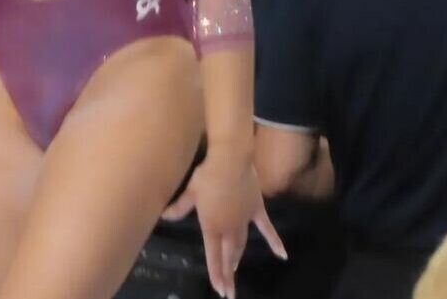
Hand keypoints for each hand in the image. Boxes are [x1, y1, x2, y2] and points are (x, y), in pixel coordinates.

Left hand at [163, 159, 285, 298]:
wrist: (230, 161)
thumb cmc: (206, 176)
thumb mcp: (190, 192)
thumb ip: (179, 207)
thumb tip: (164, 216)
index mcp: (212, 226)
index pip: (214, 256)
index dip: (217, 274)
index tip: (220, 290)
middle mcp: (229, 228)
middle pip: (229, 255)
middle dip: (228, 273)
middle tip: (229, 291)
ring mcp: (245, 221)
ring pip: (242, 244)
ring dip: (238, 257)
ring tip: (235, 268)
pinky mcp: (257, 210)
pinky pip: (267, 229)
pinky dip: (274, 242)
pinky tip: (282, 255)